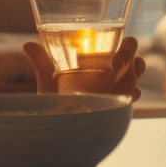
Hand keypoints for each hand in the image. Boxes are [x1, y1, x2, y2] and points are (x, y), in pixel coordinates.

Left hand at [23, 36, 145, 99]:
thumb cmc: (55, 99)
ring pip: (137, 76)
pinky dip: (133, 93)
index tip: (123, 44)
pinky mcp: (120, 104)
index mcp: (99, 60)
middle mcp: (112, 73)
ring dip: (136, 75)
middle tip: (127, 62)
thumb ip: (41, 61)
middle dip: (135, 59)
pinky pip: (134, 95)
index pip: (120, 46)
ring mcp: (118, 88)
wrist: (59, 123)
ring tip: (127, 79)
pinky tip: (126, 95)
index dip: (127, 43)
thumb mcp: (48, 79)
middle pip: (134, 59)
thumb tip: (27, 44)